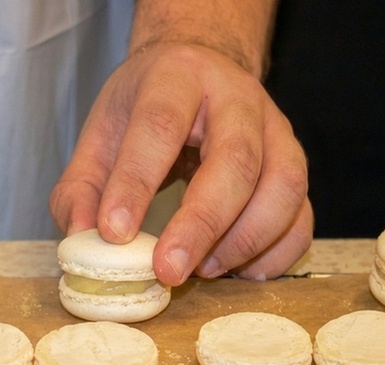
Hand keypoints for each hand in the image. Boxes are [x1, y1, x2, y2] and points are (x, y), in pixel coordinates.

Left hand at [49, 43, 311, 285]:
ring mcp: (277, 130)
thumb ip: (82, 187)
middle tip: (168, 271)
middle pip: (236, 160)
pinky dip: (278, 252)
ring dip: (245, 240)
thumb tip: (83, 239)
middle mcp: (237, 98)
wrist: (201, 72)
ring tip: (204, 271)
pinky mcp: (294, 165)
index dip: (136, 183)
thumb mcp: (101, 134)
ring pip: (283, 186)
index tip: (114, 234)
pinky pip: (302, 214)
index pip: (160, 126)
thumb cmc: (145, 108)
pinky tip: (242, 272)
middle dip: (201, 224)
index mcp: (178, 77)